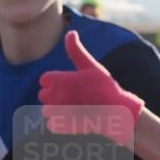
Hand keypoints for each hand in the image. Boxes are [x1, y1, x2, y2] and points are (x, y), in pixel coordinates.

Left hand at [38, 31, 143, 145]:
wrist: (115, 112)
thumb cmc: (105, 87)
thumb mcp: (91, 66)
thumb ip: (76, 50)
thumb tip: (70, 32)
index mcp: (61, 80)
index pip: (45, 80)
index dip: (54, 81)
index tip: (67, 84)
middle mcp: (56, 96)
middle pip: (43, 95)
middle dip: (54, 95)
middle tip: (72, 96)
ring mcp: (59, 112)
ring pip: (46, 111)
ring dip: (55, 110)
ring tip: (72, 108)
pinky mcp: (62, 127)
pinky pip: (51, 125)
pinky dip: (58, 123)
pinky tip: (71, 119)